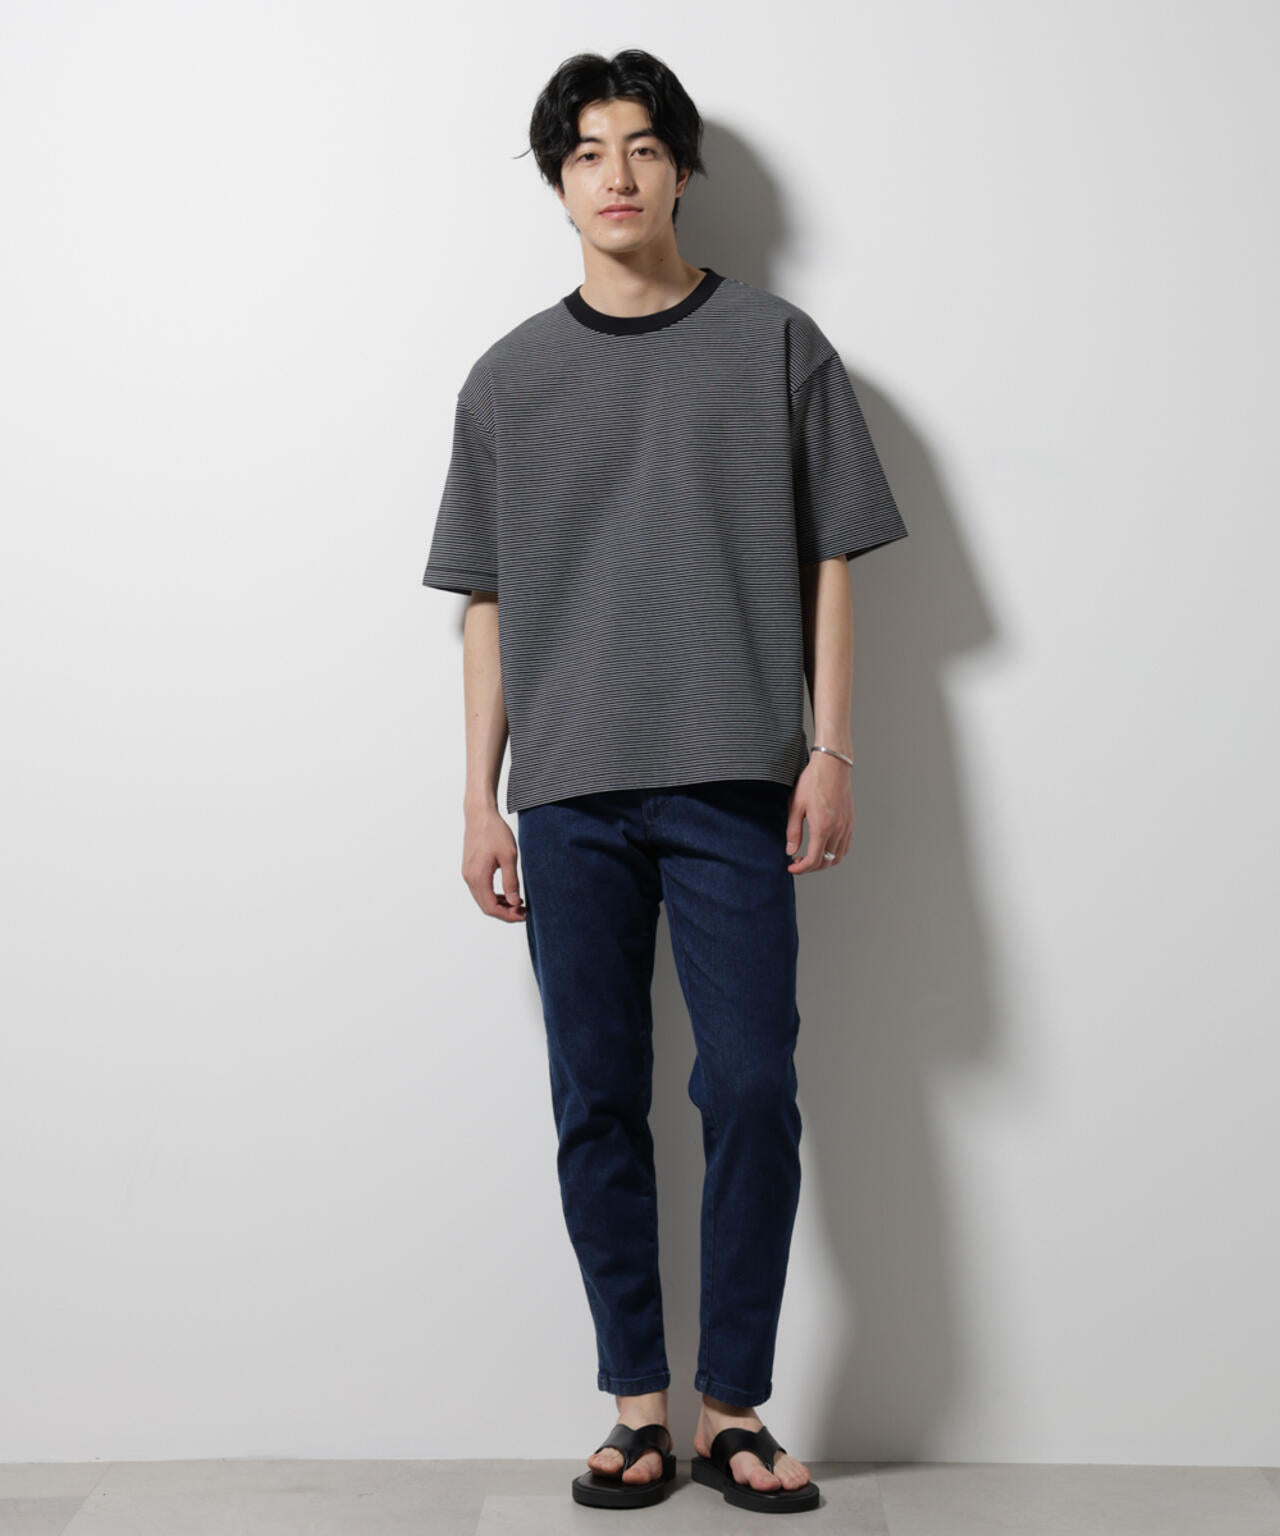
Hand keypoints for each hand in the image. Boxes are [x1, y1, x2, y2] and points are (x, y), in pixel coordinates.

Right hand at [462, 804, 527, 919]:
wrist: (479, 814)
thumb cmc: (494, 832)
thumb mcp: (509, 856)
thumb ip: (511, 881)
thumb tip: (514, 902)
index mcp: (478, 877)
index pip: (491, 907)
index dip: (508, 915)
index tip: (523, 914)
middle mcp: (469, 879)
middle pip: (486, 906)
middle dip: (505, 912)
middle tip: (523, 911)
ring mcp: (467, 874)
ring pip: (483, 899)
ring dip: (499, 904)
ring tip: (517, 903)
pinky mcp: (469, 869)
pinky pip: (480, 890)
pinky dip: (493, 895)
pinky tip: (507, 892)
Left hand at [785, 752, 852, 873]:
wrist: (832, 766)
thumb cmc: (812, 782)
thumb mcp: (796, 805)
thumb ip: (793, 831)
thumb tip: (790, 851)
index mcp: (822, 827)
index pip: (813, 860)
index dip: (801, 869)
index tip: (791, 867)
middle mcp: (837, 830)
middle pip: (826, 862)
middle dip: (810, 867)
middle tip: (797, 862)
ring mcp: (846, 827)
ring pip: (838, 857)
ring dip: (823, 862)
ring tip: (809, 858)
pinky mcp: (850, 822)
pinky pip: (845, 847)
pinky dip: (835, 854)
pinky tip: (824, 849)